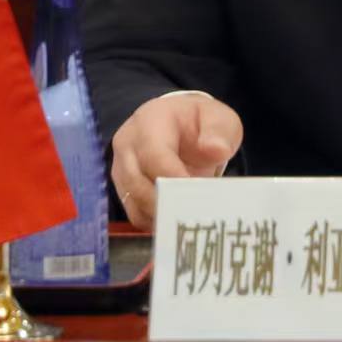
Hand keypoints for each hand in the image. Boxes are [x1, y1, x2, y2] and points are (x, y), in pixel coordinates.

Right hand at [110, 94, 242, 230]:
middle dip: (170, 203)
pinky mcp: (123, 190)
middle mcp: (127, 145)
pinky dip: (158, 222)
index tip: (198, 195)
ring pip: (136, 204)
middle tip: (198, 214)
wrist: (182, 124)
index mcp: (149, 122)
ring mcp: (121, 169)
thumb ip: (220, 132)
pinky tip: (181, 222)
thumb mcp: (218, 118)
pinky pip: (136, 215)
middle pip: (139, 184)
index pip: (154, 156)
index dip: (174, 179)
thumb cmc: (200, 122)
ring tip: (193, 218)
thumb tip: (217, 149)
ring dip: (164, 216)